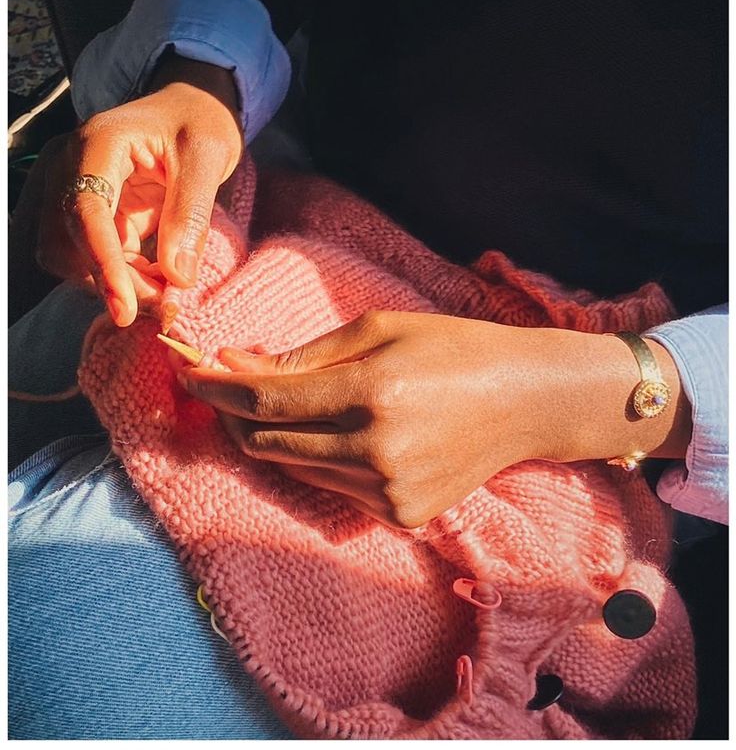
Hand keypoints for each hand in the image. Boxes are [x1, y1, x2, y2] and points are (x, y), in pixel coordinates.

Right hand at [36, 56, 242, 325]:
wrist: (190, 106)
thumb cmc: (201, 121)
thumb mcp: (207, 156)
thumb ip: (192, 213)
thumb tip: (178, 277)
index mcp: (99, 142)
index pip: (86, 210)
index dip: (103, 263)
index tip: (126, 307)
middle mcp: (71, 165)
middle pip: (69, 240)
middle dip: (113, 281)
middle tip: (165, 306)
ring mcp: (73, 189)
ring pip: (71, 256)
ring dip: (113, 283)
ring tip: (164, 291)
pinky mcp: (88, 212)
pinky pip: (89, 256)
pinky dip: (118, 276)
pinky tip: (153, 279)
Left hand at [177, 311, 691, 528]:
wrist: (525, 401)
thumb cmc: (453, 348)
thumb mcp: (380, 328)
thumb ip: (306, 355)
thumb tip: (239, 366)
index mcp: (374, 392)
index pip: (267, 400)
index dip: (217, 388)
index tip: (186, 372)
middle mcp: (377, 450)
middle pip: (268, 442)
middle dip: (234, 414)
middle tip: (222, 385)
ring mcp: (390, 491)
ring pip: (294, 468)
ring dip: (272, 436)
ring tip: (279, 403)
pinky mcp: (400, 515)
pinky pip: (330, 487)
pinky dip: (312, 458)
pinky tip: (327, 432)